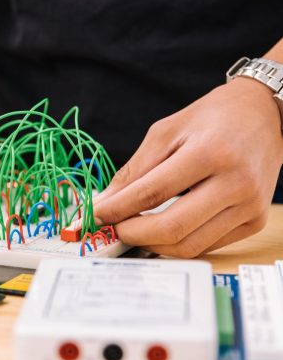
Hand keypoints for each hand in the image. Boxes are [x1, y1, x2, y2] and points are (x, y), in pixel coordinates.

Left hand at [93, 77, 282, 257]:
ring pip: (190, 245)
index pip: (152, 193)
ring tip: (133, 230)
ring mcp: (249, 206)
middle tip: (113, 229)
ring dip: (152, 244)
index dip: (118, 209)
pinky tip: (161, 230)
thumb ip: (135, 169)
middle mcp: (235, 183)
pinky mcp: (256, 220)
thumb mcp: (166, 131)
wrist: (263, 114)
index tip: (96, 215)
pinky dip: (178, 243)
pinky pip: (207, 245)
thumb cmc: (211, 118)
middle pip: (172, 227)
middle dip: (133, 234)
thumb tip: (106, 202)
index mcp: (209, 153)